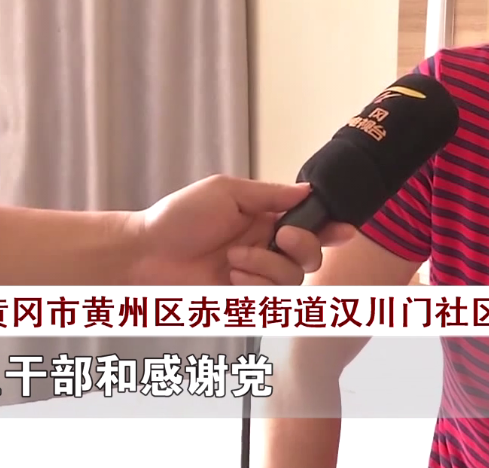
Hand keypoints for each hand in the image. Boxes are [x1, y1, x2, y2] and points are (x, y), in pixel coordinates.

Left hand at [124, 174, 356, 285]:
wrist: (145, 254)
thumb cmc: (178, 217)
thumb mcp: (226, 191)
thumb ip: (269, 194)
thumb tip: (307, 191)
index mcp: (264, 218)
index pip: (309, 223)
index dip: (332, 228)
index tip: (344, 231)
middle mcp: (265, 246)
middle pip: (311, 255)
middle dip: (304, 246)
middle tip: (280, 236)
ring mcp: (255, 274)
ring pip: (293, 278)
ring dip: (267, 265)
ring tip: (234, 259)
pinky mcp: (243, 298)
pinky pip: (270, 297)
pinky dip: (254, 284)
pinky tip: (230, 275)